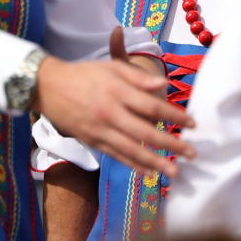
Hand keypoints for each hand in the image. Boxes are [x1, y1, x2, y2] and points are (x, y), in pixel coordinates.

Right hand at [35, 34, 190, 177]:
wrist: (47, 87)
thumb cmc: (83, 74)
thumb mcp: (111, 68)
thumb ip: (138, 77)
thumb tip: (163, 85)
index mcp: (118, 92)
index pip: (153, 107)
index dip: (175, 116)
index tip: (193, 124)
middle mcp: (110, 113)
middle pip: (146, 133)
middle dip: (172, 145)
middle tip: (193, 154)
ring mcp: (100, 130)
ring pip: (132, 150)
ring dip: (155, 163)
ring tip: (175, 172)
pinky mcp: (92, 141)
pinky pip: (116, 155)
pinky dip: (133, 165)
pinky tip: (149, 173)